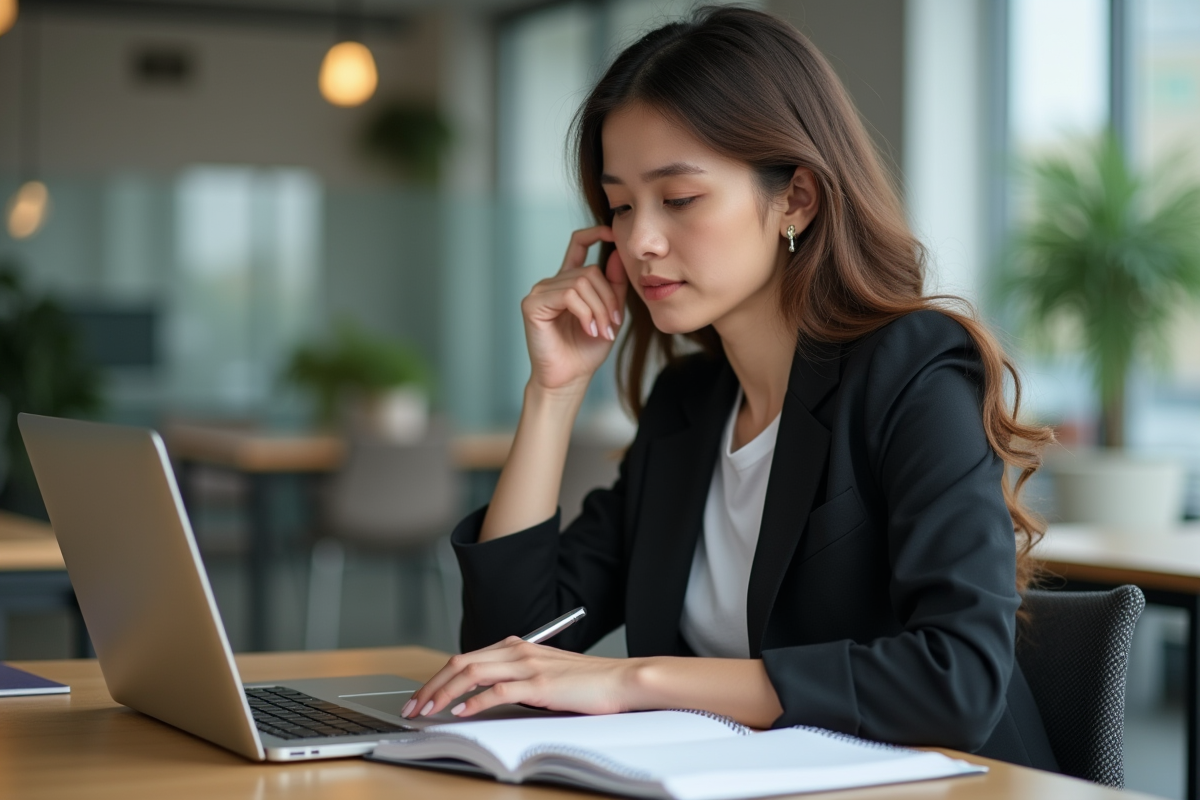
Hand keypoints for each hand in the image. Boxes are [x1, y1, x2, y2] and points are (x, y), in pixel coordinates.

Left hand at [401, 637, 637, 718]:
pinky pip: (496, 691)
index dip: (439, 677)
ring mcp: (527, 666)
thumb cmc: (589, 681)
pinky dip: (473, 702)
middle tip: (414, 707)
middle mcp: (518, 651)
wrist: (622, 679)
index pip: (467, 658)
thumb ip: (519, 678)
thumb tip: (489, 697)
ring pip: (471, 674)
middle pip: (461, 663)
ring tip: (428, 711)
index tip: (424, 696)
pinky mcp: (539, 685)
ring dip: (443, 694)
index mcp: (518, 646)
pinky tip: (460, 713)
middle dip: (431, 686)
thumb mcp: (546, 674)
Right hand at [521, 226, 627, 393]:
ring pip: (582, 283)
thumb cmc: (586, 350)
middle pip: (590, 271)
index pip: (578, 244)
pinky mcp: (532, 304)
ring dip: (599, 309)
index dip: (595, 233)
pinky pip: (568, 296)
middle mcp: (553, 283)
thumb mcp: (609, 314)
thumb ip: (614, 286)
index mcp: (569, 282)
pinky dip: (585, 312)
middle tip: (613, 324)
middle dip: (608, 298)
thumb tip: (618, 255)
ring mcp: (540, 291)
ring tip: (602, 331)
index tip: (613, 233)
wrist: (569, 378)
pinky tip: (588, 329)